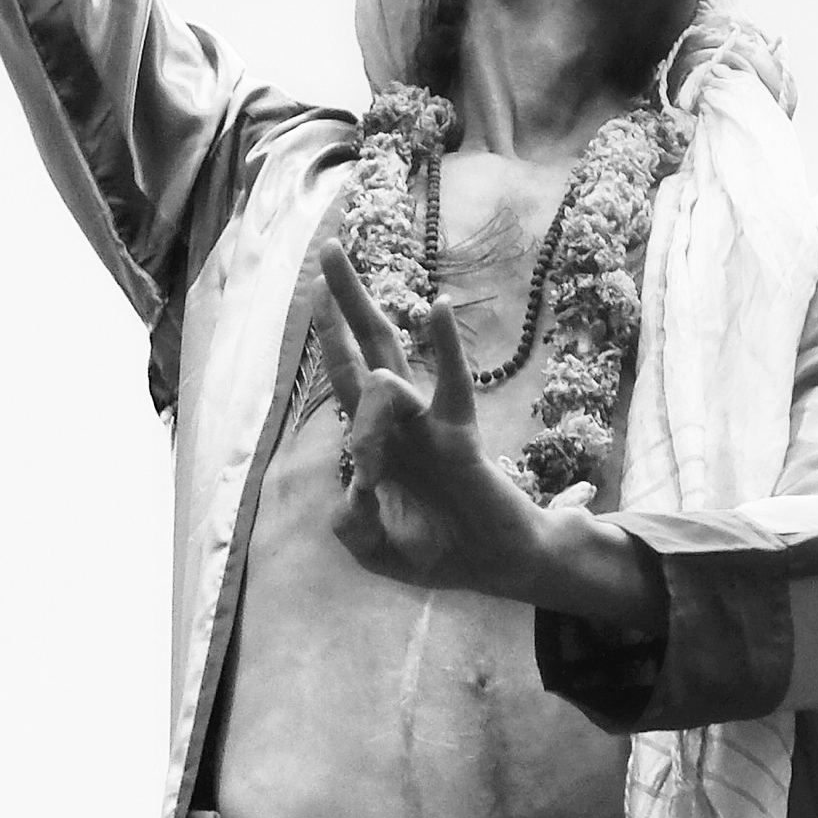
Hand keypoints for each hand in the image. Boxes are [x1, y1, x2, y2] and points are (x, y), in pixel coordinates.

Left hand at [315, 250, 553, 597]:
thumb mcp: (375, 547)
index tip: (354, 454)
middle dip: (341, 302)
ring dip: (359, 317)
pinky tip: (437, 306)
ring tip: (334, 273)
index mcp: (373, 441)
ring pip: (387, 359)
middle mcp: (396, 421)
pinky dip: (446, 347)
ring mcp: (425, 424)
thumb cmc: (434, 553)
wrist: (490, 568)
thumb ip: (352, 525)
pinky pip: (450, 386)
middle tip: (327, 250)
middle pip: (363, 348)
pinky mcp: (457, 436)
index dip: (331, 365)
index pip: (345, 386)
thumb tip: (353, 482)